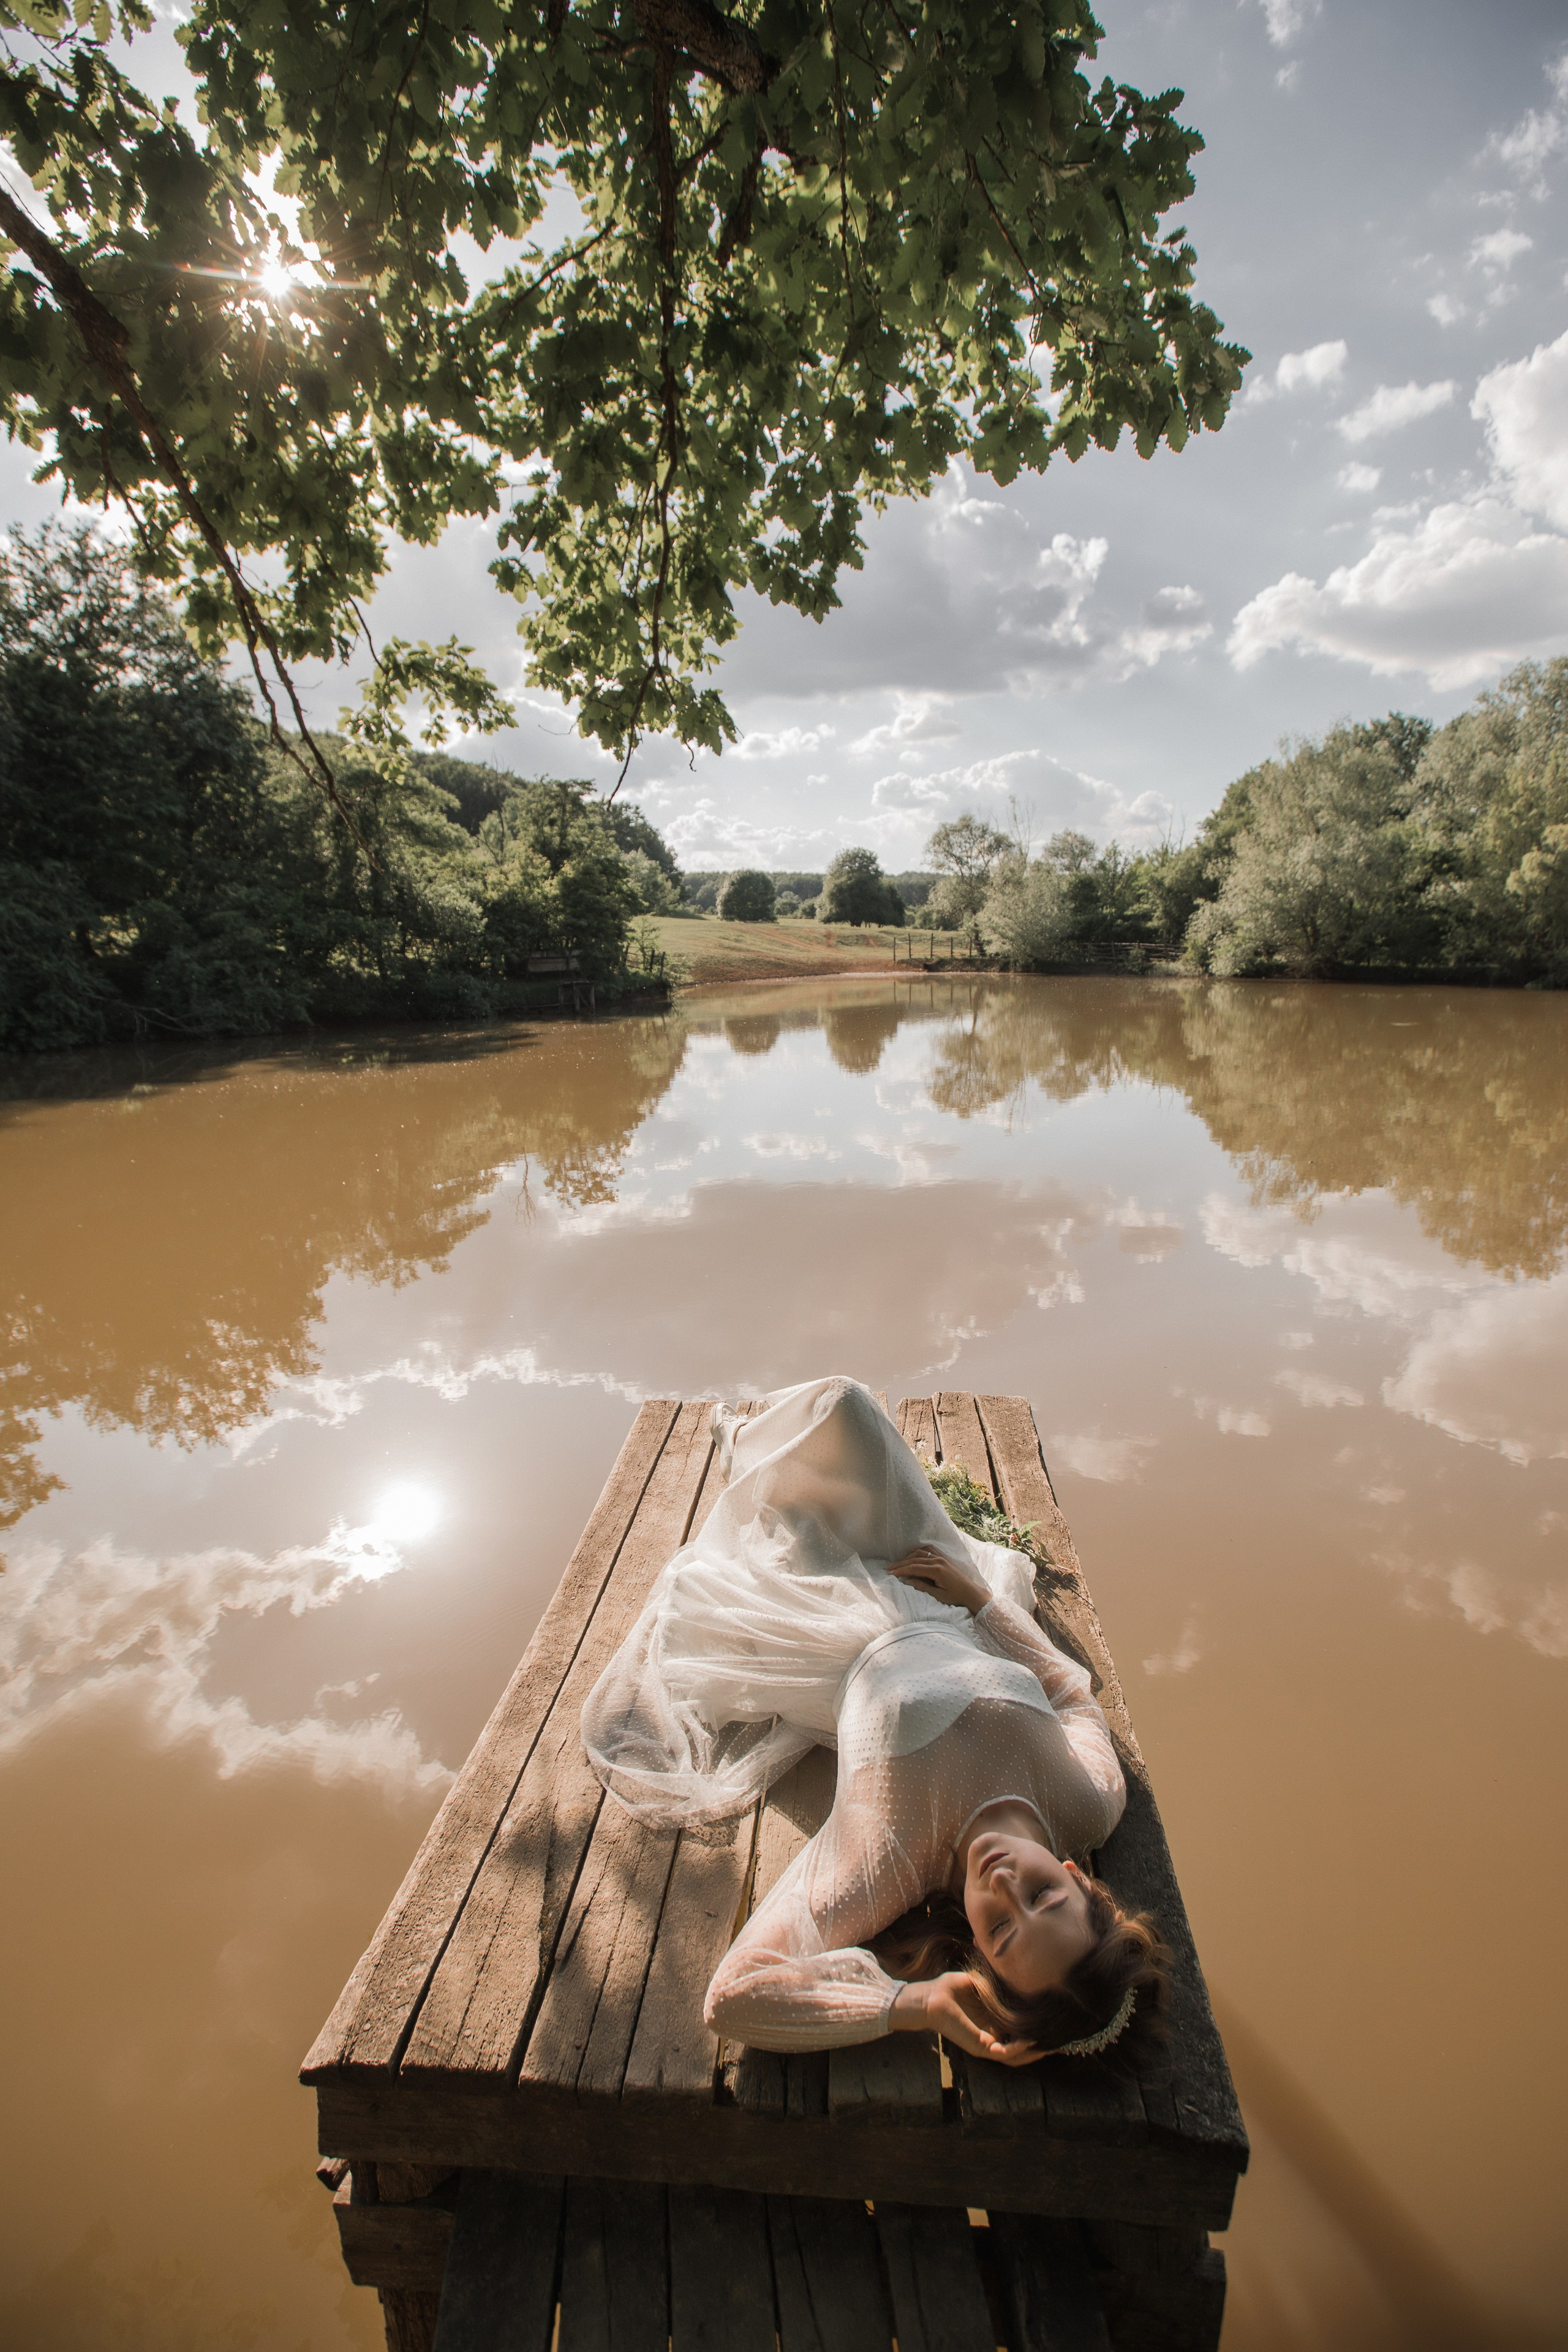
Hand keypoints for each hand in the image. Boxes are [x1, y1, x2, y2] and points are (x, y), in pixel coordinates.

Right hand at [885, 1543, 989, 1614]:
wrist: (972, 1593)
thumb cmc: (956, 1597)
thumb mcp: (938, 1595)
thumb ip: (922, 1587)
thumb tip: (908, 1581)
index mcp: (937, 1570)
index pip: (914, 1568)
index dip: (901, 1570)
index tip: (891, 1573)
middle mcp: (939, 1561)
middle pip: (915, 1559)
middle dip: (901, 1563)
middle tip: (889, 1568)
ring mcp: (942, 1558)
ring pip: (921, 1553)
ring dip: (908, 1557)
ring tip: (898, 1564)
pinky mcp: (944, 1559)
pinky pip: (928, 1551)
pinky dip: (918, 1553)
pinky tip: (913, 1557)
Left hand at [889, 1973, 1042, 2068]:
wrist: (930, 1998)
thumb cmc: (950, 1989)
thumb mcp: (979, 1982)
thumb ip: (997, 1982)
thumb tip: (1015, 1967)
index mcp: (992, 2025)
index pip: (1018, 2034)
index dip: (1035, 2032)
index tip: (1053, 2024)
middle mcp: (991, 2038)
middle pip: (1021, 2050)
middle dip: (1040, 2048)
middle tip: (1059, 2042)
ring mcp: (986, 2045)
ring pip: (1015, 2056)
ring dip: (1033, 2053)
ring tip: (1050, 2046)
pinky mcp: (979, 2046)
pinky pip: (1003, 2053)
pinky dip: (1017, 2048)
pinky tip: (1028, 2040)